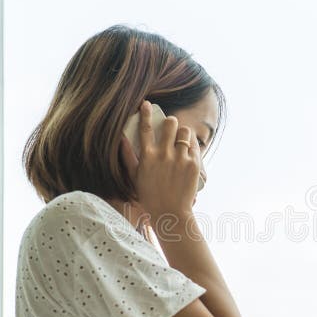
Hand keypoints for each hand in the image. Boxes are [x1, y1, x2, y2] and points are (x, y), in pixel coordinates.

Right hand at [121, 100, 201, 219]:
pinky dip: (191, 146)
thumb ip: (128, 156)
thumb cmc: (150, 196)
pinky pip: (195, 146)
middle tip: (170, 128)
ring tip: (181, 141)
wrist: (171, 213)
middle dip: (170, 123)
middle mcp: (164, 154)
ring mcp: (180, 159)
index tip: (146, 104)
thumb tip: (121, 139)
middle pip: (170, 124)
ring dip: (182, 133)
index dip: (145, 113)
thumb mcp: (134, 177)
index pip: (145, 128)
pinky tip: (188, 153)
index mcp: (148, 156)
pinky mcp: (194, 164)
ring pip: (185, 132)